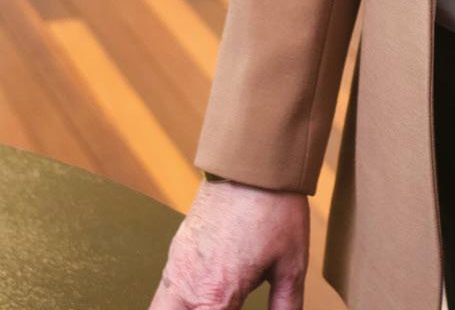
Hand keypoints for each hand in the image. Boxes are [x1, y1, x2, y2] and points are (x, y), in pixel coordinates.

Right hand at [150, 175, 309, 309]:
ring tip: (209, 307)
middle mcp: (186, 285)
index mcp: (215, 296)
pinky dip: (173, 305)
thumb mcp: (291, 266)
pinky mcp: (176, 249)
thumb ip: (286, 308)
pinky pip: (163, 292)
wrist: (252, 159)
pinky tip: (196, 303)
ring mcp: (176, 265)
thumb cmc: (275, 210)